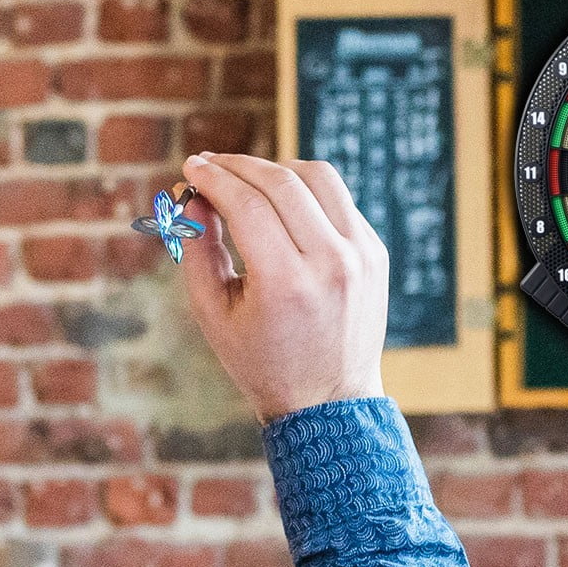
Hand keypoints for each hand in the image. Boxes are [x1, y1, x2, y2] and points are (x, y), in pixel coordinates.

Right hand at [176, 153, 389, 423]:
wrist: (329, 400)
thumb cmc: (262, 362)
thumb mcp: (214, 313)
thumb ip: (197, 249)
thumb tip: (194, 194)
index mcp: (287, 284)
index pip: (246, 203)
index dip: (213, 178)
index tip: (191, 168)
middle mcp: (332, 263)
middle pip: (281, 182)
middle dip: (238, 165)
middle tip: (210, 165)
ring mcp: (362, 255)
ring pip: (318, 177)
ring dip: (276, 168)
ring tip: (246, 179)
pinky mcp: (376, 252)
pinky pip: (339, 200)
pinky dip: (306, 192)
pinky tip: (281, 203)